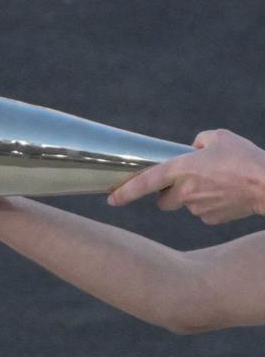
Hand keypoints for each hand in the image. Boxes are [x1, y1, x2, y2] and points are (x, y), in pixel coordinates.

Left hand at [107, 129, 264, 224]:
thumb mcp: (220, 137)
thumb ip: (199, 141)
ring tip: (217, 184)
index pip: (144, 182)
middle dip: (166, 195)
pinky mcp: (212, 219)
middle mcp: (185, 192)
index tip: (110, 199)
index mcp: (181, 169)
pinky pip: (204, 212)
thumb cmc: (246, 158)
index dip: (124, 192)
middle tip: (183, 183)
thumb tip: (193, 148)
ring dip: (193, 197)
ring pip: (186, 205)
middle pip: (162, 201)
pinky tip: (227, 194)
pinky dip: (211, 205)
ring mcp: (198, 208)